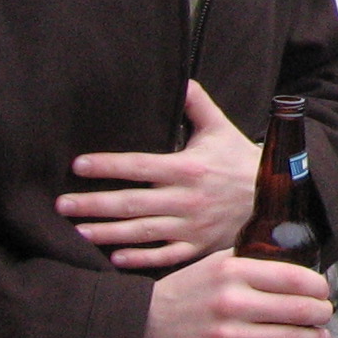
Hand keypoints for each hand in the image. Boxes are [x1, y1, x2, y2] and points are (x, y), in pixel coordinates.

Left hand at [58, 81, 259, 268]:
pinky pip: (164, 255)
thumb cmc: (241, 160)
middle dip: (93, 204)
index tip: (78, 165)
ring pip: (140, 231)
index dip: (107, 165)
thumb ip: (197, 105)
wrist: (276, 194)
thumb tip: (180, 79)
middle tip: (61, 204)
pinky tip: (114, 257)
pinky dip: (140, 258)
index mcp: (188, 168)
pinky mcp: (197, 246)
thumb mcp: (221, 128)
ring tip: (76, 231)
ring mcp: (191, 225)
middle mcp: (186, 198)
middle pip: (130, 203)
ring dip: (105, 232)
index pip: (139, 166)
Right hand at [135, 249, 331, 337]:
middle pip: (298, 309)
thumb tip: (293, 263)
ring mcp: (227, 337)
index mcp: (233, 272)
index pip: (294, 278)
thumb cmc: (184, 293)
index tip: (323, 291)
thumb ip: (250, 261)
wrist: (139, 329)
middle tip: (325, 315)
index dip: (318, 287)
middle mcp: (232, 303)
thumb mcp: (214, 265)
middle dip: (320, 313)